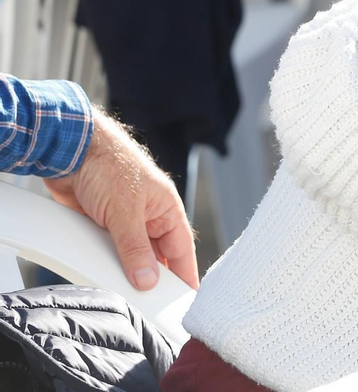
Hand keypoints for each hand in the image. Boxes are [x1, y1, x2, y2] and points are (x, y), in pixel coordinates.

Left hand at [43, 112, 198, 290]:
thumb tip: (148, 280)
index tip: (186, 301)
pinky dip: (103, 263)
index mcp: (167, 209)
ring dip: (125, 271)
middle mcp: (149, 217)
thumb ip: (136, 248)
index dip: (185, 275)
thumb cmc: (110, 166)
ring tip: (124, 292)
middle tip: (151, 306)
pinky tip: (101, 275)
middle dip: (153, 279)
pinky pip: (108, 252)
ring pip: (131, 256)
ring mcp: (124, 222)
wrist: (70, 151)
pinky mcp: (101, 226)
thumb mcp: (126, 211)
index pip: (182, 250)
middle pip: (156, 257)